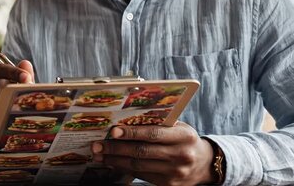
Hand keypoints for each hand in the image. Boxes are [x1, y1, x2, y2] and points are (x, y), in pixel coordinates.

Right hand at [0, 60, 33, 126]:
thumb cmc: (9, 97)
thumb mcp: (17, 84)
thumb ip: (22, 74)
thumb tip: (25, 63)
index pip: (0, 69)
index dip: (14, 72)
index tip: (26, 76)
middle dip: (14, 87)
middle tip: (27, 90)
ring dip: (12, 102)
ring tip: (23, 104)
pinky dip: (6, 115)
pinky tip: (16, 115)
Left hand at [91, 122, 216, 185]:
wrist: (203, 164)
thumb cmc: (184, 139)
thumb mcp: (177, 128)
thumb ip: (157, 123)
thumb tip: (124, 120)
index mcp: (184, 137)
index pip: (153, 134)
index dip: (131, 133)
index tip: (113, 131)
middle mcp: (181, 155)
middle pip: (141, 152)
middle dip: (116, 149)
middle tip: (97, 145)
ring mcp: (175, 173)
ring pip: (138, 166)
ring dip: (115, 161)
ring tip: (100, 156)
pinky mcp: (168, 185)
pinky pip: (142, 176)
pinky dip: (125, 169)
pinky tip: (113, 164)